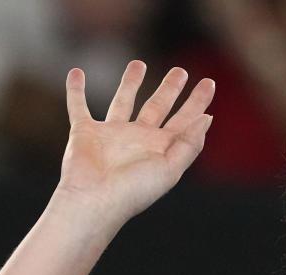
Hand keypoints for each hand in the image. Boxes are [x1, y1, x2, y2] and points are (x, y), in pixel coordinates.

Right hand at [56, 61, 214, 225]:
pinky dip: (75, 91)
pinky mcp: (84, 132)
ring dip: (130, 83)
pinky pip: (78, 106)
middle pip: (158, 107)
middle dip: (170, 88)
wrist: (94, 201)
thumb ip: (190, 143)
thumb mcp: (170, 167)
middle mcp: (138, 139)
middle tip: (180, 70)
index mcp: (160, 148)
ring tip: (138, 63)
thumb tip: (207, 118)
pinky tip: (77, 73)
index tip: (210, 82)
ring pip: (123, 101)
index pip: (184, 120)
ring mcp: (111, 135)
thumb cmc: (134, 190)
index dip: (198, 102)